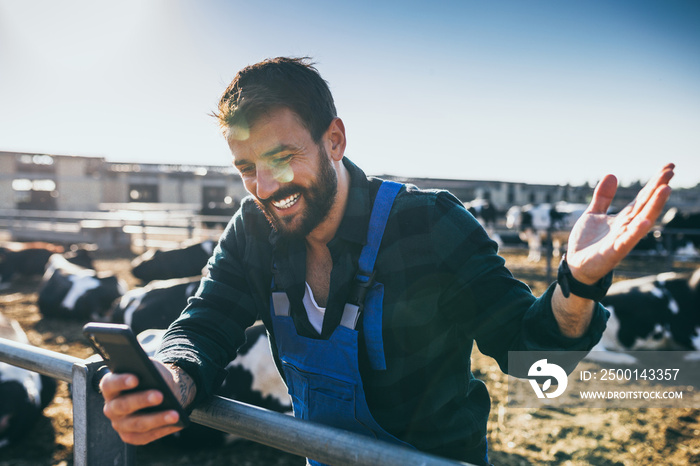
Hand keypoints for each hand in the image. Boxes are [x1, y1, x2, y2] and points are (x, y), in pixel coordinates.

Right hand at [100, 359, 185, 444]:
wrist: (161, 391)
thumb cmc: (152, 377)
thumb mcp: (150, 368)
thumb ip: (148, 369)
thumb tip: (155, 376)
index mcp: (110, 387)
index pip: (109, 384)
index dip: (121, 382)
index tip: (136, 379)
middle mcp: (111, 408)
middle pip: (123, 406)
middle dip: (142, 400)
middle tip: (160, 396)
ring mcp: (119, 424)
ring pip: (137, 424)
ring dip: (157, 419)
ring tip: (175, 414)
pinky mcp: (130, 436)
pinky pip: (146, 437)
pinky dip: (163, 430)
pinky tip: (177, 423)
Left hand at [565, 163, 674, 283]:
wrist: (575, 265)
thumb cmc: (587, 242)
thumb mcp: (592, 213)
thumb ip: (603, 197)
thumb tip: (612, 174)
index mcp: (623, 218)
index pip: (642, 197)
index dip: (654, 182)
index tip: (668, 167)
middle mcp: (627, 227)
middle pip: (646, 205)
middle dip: (658, 189)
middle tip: (671, 171)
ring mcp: (622, 240)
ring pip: (641, 221)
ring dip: (654, 206)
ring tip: (665, 189)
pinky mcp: (613, 253)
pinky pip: (626, 242)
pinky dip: (635, 232)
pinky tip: (644, 221)